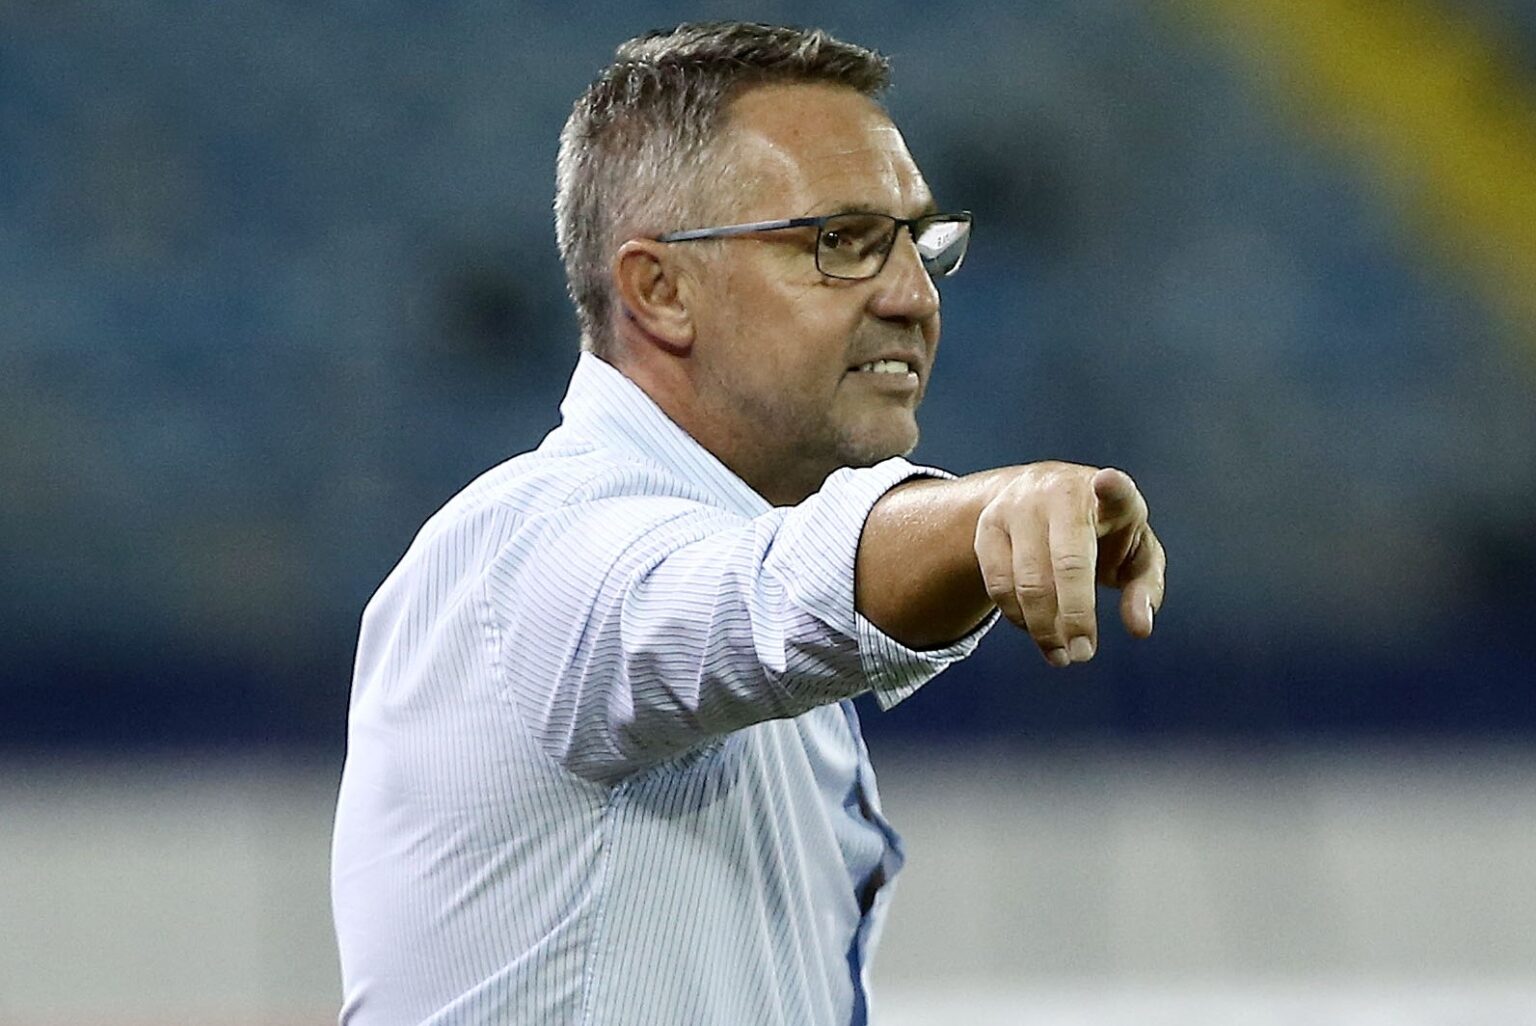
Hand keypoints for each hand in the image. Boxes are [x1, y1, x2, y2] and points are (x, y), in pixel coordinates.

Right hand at [973, 462, 1164, 666]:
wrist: (1036, 494)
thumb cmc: (1102, 531)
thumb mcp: (1135, 552)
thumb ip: (1145, 588)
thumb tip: (1139, 628)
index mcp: (1109, 494)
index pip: (1114, 488)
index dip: (1112, 487)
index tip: (1109, 481)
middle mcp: (1060, 493)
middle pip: (1067, 562)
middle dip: (1075, 615)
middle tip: (1083, 654)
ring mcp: (1019, 507)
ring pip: (1028, 581)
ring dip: (1044, 628)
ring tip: (1060, 654)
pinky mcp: (988, 526)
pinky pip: (998, 584)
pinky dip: (1018, 616)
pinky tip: (1035, 629)